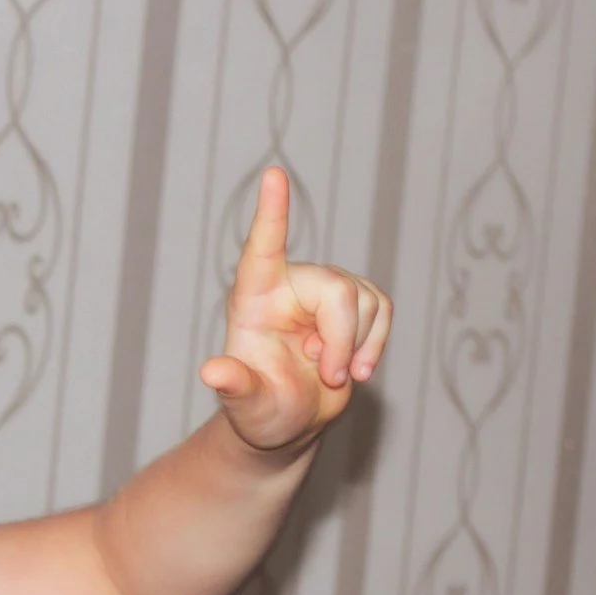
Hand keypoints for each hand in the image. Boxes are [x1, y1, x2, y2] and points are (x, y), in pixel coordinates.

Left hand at [200, 167, 394, 453]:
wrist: (289, 419)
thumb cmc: (260, 409)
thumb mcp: (246, 405)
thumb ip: (235, 387)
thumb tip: (212, 373)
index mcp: (253, 298)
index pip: (263, 249)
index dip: (272, 213)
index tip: (274, 175)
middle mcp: (289, 284)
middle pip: (337, 290)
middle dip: (342, 340)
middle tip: (333, 379)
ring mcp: (325, 290)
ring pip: (366, 300)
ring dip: (359, 347)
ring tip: (333, 376)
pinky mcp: (355, 303)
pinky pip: (383, 310)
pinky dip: (376, 345)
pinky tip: (355, 369)